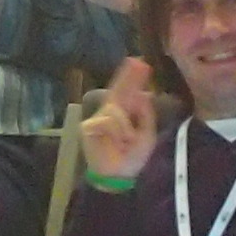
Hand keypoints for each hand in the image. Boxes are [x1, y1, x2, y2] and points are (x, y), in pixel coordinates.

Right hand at [78, 57, 158, 183]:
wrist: (119, 175)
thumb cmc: (132, 157)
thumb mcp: (146, 135)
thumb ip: (145, 114)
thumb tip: (145, 93)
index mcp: (124, 115)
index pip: (128, 93)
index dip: (132, 78)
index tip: (140, 62)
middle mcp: (109, 113)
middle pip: (117, 90)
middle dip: (127, 76)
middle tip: (136, 60)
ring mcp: (98, 119)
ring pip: (116, 110)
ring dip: (126, 127)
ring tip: (127, 141)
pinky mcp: (89, 127)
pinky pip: (108, 121)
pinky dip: (117, 132)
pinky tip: (116, 142)